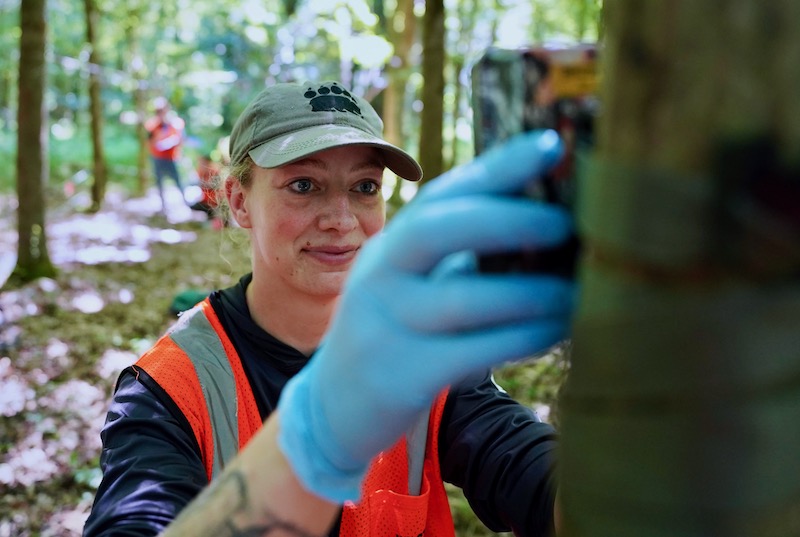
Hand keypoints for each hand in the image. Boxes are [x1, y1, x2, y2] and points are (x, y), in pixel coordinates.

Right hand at [278, 130, 575, 501]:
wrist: (335, 404)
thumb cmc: (396, 332)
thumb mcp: (409, 283)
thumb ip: (457, 255)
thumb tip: (546, 222)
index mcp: (390, 245)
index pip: (442, 195)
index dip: (496, 166)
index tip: (549, 144)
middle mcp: (379, 276)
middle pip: (437, 230)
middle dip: (505, 218)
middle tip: (564, 222)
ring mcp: (385, 325)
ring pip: (461, 298)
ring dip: (529, 292)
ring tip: (578, 291)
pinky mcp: (401, 375)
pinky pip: (471, 351)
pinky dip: (521, 338)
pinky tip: (555, 330)